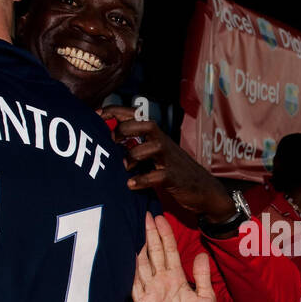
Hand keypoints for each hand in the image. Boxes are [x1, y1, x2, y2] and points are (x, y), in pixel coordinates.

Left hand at [107, 112, 233, 220]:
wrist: (203, 190)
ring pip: (151, 147)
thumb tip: (109, 142)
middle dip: (125, 130)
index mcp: (156, 136)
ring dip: (133, 156)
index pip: (136, 115)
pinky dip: (142, 180)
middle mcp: (163, 143)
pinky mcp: (174, 177)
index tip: (97, 114)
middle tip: (112, 143)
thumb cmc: (173, 172)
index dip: (116, 111)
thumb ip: (136, 147)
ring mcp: (170, 159)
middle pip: (145, 124)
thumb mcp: (154, 156)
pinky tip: (131, 185)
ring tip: (123, 168)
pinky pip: (157, 175)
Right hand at [132, 214, 216, 301]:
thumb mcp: (206, 296)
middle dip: (151, 234)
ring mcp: (151, 291)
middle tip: (146, 214)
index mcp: (176, 278)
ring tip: (137, 227)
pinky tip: (130, 255)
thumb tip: (201, 254)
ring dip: (140, 246)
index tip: (160, 217)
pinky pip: (135, 284)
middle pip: (155, 252)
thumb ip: (202, 276)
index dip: (165, 235)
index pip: (169, 251)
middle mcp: (161, 281)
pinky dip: (132, 270)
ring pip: (143, 263)